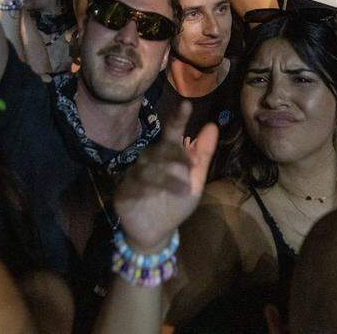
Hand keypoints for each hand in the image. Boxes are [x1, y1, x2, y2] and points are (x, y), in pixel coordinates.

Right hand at [114, 101, 217, 250]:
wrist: (155, 232)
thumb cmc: (175, 202)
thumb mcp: (194, 181)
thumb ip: (203, 155)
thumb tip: (212, 126)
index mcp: (168, 155)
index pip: (173, 133)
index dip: (179, 119)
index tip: (186, 105)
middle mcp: (150, 160)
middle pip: (161, 150)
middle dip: (176, 156)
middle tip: (189, 165)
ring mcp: (135, 174)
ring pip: (149, 167)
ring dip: (167, 177)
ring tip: (182, 189)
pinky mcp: (124, 189)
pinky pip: (134, 185)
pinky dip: (146, 189)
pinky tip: (154, 195)